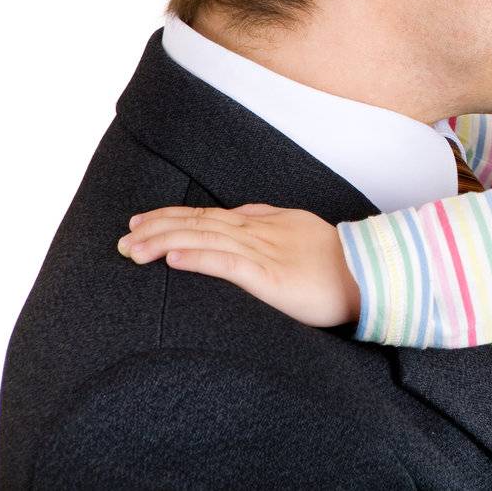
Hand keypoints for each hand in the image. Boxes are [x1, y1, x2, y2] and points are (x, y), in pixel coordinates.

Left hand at [117, 204, 360, 327]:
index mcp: (263, 223)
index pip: (207, 215)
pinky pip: (227, 265)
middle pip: (198, 223)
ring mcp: (263, 252)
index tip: (140, 222)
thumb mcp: (299, 229)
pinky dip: (198, 259)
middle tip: (123, 238)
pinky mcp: (269, 277)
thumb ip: (268, 221)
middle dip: (156, 228)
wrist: (369, 274)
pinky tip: (172, 261)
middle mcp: (258, 232)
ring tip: (133, 249)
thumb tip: (238, 214)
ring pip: (205, 240)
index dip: (171, 217)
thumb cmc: (336, 259)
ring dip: (165, 242)